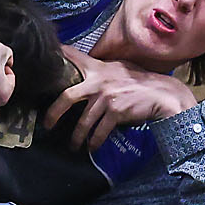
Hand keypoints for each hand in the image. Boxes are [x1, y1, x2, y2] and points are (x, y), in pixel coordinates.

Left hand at [46, 47, 196, 150]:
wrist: (162, 94)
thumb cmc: (140, 82)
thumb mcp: (119, 69)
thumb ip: (101, 70)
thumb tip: (86, 74)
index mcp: (98, 68)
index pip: (73, 57)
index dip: (57, 56)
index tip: (42, 60)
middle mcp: (99, 82)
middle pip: (67, 97)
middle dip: (54, 113)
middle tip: (47, 124)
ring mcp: (106, 98)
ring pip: (83, 121)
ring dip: (76, 137)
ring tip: (72, 146)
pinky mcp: (116, 112)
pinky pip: (99, 131)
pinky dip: (94, 142)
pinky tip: (91, 148)